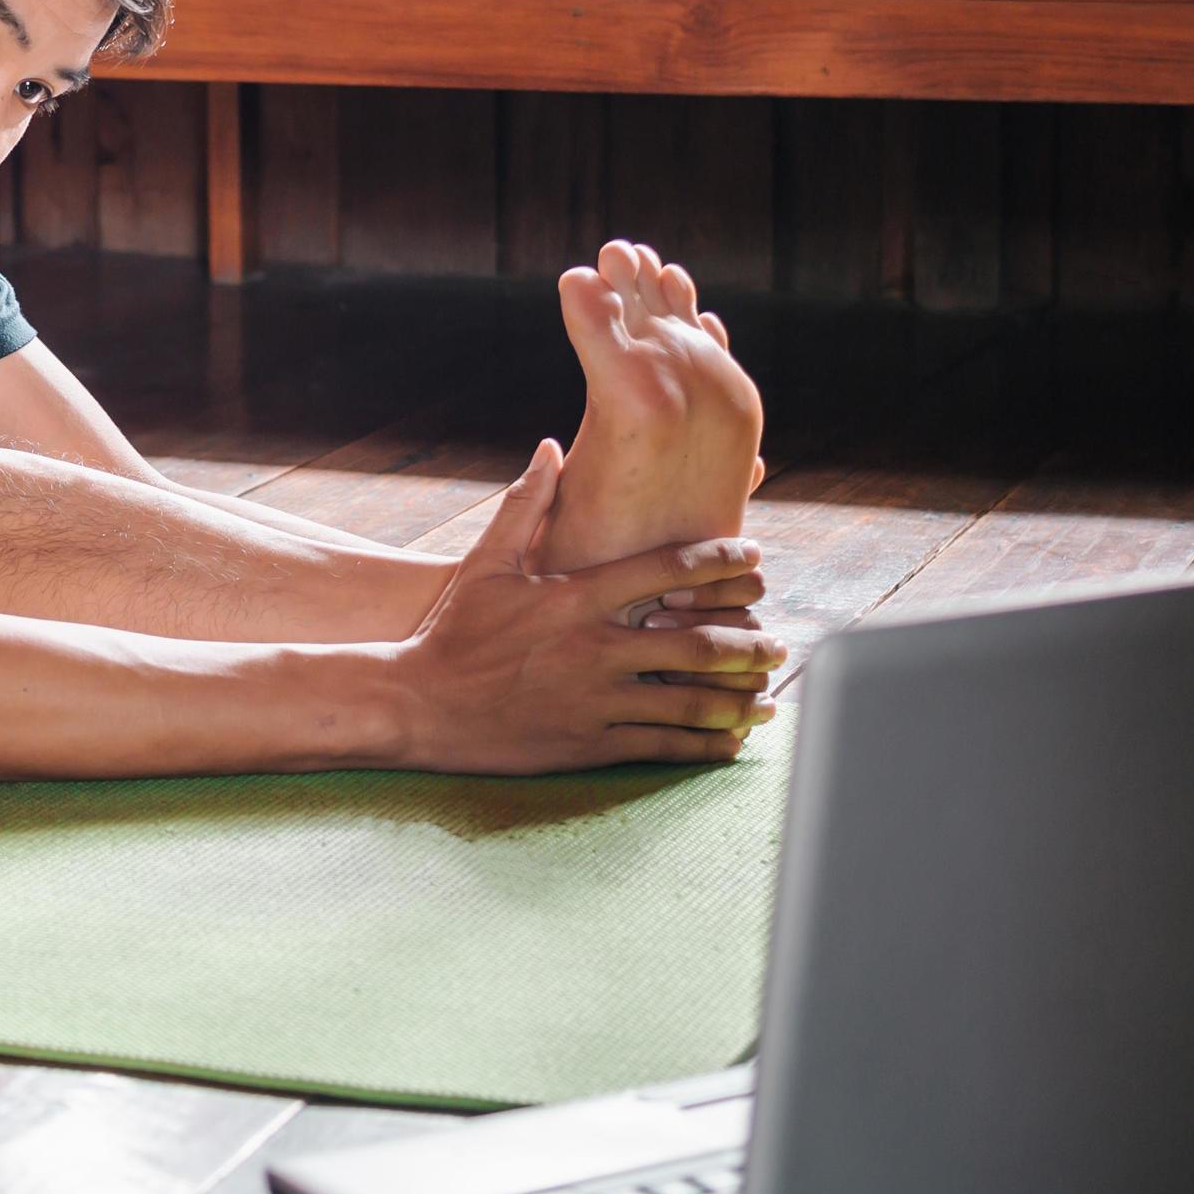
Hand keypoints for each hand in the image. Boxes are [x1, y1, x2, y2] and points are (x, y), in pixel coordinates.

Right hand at [399, 439, 783, 773]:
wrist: (415, 704)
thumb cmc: (451, 631)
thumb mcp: (484, 563)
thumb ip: (525, 505)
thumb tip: (551, 447)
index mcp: (577, 597)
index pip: (665, 570)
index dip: (718, 562)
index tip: (753, 561)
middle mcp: (595, 647)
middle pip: (696, 641)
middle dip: (747, 641)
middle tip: (778, 641)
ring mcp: (595, 700)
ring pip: (689, 700)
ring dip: (738, 697)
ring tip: (767, 696)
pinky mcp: (588, 743)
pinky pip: (661, 745)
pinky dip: (703, 745)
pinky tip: (729, 743)